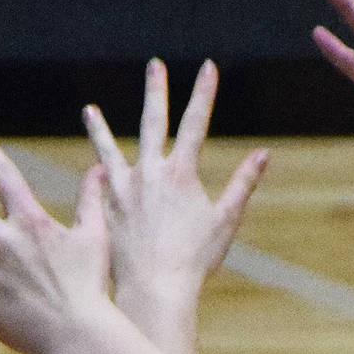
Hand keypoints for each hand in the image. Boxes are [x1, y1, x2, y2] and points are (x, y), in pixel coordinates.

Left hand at [0, 135, 113, 353]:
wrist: (76, 337)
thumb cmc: (91, 286)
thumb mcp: (95, 238)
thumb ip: (91, 200)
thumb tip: (99, 168)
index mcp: (29, 222)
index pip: (5, 176)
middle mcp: (2, 242)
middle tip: (6, 242)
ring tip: (16, 285)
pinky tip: (13, 308)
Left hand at [84, 59, 268, 335]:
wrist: (155, 288)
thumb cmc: (195, 260)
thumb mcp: (225, 220)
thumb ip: (243, 184)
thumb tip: (264, 154)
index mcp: (180, 173)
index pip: (195, 122)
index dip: (204, 93)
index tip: (208, 67)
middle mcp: (149, 173)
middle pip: (152, 122)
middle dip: (156, 91)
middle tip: (155, 66)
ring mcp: (123, 189)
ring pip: (109, 149)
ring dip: (100, 129)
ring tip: (89, 111)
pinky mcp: (107, 208)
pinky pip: (98, 184)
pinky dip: (96, 175)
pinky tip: (91, 170)